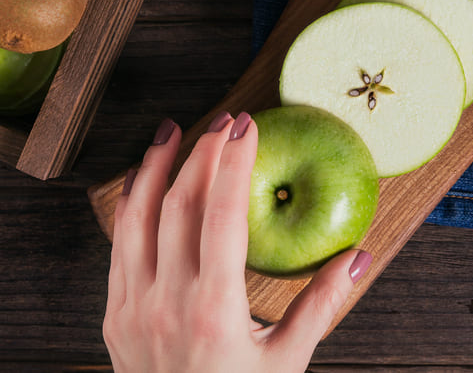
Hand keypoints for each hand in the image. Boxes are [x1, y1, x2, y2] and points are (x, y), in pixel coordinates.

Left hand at [104, 111, 371, 372]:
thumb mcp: (288, 364)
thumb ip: (320, 306)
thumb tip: (358, 257)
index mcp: (214, 312)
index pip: (220, 215)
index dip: (232, 164)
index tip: (245, 128)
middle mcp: (166, 303)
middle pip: (179, 206)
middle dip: (202, 155)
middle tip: (223, 123)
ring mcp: (133, 308)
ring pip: (137, 218)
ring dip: (155, 168)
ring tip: (171, 131)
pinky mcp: (114, 316)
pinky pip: (119, 246)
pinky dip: (131, 206)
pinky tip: (142, 182)